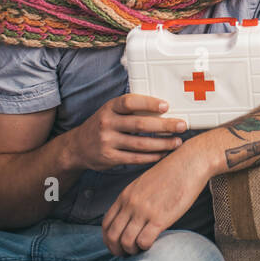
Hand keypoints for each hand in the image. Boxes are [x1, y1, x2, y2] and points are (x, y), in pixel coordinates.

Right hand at [65, 92, 187, 172]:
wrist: (77, 147)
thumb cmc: (102, 124)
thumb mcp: (110, 111)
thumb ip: (130, 109)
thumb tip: (162, 105)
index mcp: (109, 108)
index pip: (130, 102)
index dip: (149, 103)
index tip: (166, 105)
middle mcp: (107, 123)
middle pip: (140, 124)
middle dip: (164, 125)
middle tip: (182, 126)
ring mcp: (107, 142)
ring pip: (140, 144)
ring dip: (162, 143)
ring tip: (177, 142)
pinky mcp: (110, 158)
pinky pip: (135, 158)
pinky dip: (152, 156)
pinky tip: (163, 153)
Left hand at [101, 146, 208, 254]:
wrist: (189, 162)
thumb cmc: (171, 172)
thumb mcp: (144, 183)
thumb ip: (134, 199)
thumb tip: (131, 216)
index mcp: (125, 195)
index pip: (106, 223)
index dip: (108, 239)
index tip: (116, 245)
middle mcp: (131, 204)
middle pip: (112, 236)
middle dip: (116, 249)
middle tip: (126, 254)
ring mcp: (144, 211)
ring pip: (126, 241)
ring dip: (131, 251)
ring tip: (140, 250)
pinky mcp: (160, 218)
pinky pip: (144, 241)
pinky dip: (145, 247)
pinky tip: (153, 244)